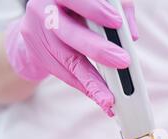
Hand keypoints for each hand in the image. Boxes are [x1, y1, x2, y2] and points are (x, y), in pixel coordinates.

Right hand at [5, 0, 137, 116]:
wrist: (41, 22)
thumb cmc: (78, 9)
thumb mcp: (98, 3)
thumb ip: (118, 10)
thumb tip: (132, 36)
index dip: (95, 9)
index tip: (117, 22)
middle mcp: (43, 9)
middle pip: (70, 33)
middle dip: (98, 50)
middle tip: (123, 62)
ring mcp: (36, 33)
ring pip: (68, 60)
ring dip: (92, 82)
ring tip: (109, 99)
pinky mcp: (37, 54)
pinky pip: (65, 74)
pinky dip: (85, 87)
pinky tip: (100, 98)